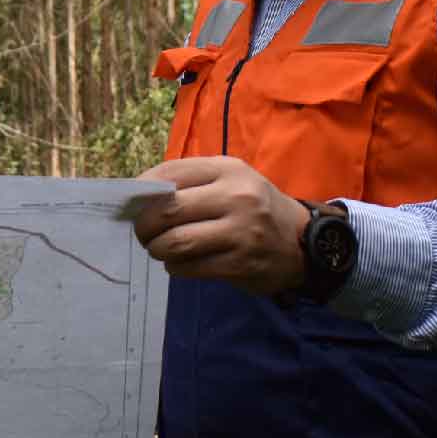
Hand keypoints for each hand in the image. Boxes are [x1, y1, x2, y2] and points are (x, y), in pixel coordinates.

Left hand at [130, 156, 310, 296]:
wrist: (304, 242)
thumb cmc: (254, 207)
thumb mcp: (231, 180)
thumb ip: (190, 182)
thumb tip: (137, 195)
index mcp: (228, 170)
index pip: (169, 174)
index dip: (141, 189)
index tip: (131, 203)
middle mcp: (236, 197)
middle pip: (167, 210)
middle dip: (144, 225)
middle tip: (142, 233)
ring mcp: (240, 232)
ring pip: (176, 242)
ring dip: (158, 248)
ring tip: (159, 248)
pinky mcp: (241, 264)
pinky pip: (190, 267)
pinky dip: (175, 266)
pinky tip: (180, 262)